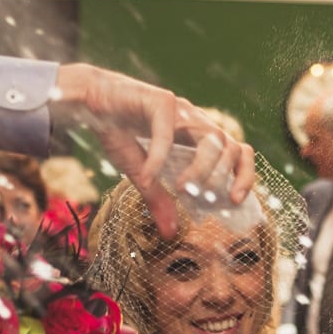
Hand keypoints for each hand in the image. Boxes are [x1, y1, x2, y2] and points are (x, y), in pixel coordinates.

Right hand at [51, 63, 254, 236]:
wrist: (89, 102)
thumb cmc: (118, 132)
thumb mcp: (141, 174)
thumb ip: (158, 199)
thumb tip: (170, 233)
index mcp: (197, 136)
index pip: (236, 153)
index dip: (243, 176)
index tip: (233, 203)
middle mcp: (195, 121)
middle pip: (231, 146)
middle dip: (222, 178)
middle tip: (204, 201)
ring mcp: (180, 109)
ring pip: (211, 138)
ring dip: (201, 169)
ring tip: (183, 190)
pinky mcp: (160, 100)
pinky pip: (166, 132)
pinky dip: (159, 158)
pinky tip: (148, 177)